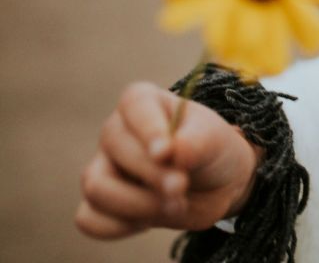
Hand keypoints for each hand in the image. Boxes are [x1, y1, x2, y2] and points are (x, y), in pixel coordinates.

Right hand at [75, 81, 259, 238]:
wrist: (217, 184)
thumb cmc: (212, 151)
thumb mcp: (215, 141)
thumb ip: (196, 142)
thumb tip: (173, 151)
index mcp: (144, 102)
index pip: (135, 104)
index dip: (148, 128)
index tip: (166, 153)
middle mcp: (116, 131)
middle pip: (115, 148)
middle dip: (152, 173)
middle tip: (181, 187)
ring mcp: (102, 167)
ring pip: (96, 186)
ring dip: (137, 204)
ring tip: (175, 206)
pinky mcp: (98, 204)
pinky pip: (90, 219)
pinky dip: (120, 226)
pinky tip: (150, 220)